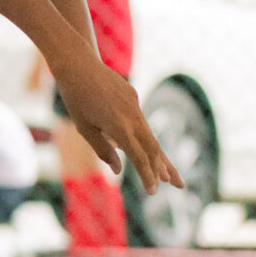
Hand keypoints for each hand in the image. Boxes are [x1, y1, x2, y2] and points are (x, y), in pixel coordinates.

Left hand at [50, 60, 182, 192]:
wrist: (79, 65)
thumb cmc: (76, 99)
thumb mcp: (85, 129)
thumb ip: (103, 150)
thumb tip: (120, 170)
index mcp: (119, 128)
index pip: (139, 157)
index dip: (147, 175)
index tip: (153, 191)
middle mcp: (132, 117)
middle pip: (154, 148)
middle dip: (166, 169)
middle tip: (179, 186)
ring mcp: (134, 106)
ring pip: (150, 135)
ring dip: (159, 156)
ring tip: (168, 174)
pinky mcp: (133, 98)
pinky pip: (139, 121)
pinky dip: (142, 137)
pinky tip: (132, 142)